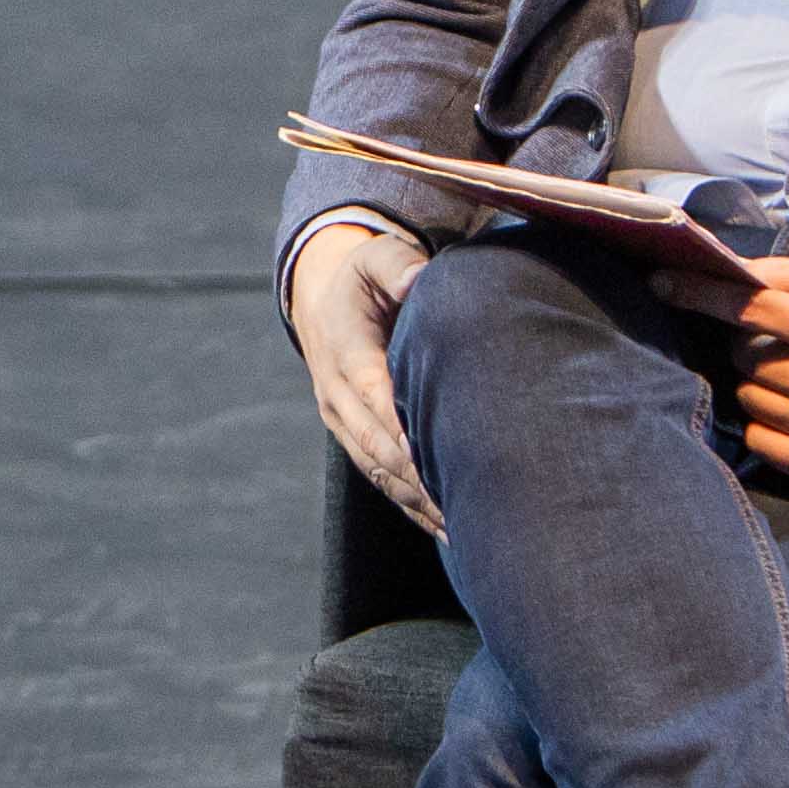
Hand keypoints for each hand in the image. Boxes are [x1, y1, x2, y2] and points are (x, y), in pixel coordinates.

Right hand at [288, 217, 445, 535]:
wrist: (323, 302)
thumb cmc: (364, 278)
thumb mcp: (376, 257)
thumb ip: (396, 264)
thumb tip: (417, 280)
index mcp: (346, 356)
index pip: (376, 402)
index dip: (404, 434)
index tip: (437, 458)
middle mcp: (339, 398)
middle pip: (378, 449)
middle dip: (419, 481)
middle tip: (465, 507)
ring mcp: (344, 424)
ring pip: (380, 474)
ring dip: (419, 503)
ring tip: (464, 530)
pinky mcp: (355, 440)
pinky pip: (382, 480)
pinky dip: (413, 507)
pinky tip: (448, 529)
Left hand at [724, 257, 788, 485]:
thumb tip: (734, 269)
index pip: (754, 307)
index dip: (702, 292)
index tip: (662, 281)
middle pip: (744, 357)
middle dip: (748, 345)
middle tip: (782, 346)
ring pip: (748, 398)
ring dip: (758, 384)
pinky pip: (758, 440)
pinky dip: (764, 424)